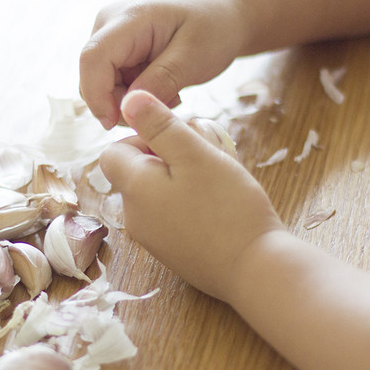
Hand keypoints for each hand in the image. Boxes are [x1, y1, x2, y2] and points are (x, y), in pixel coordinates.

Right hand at [79, 0, 245, 128]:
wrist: (221, 16)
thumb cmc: (213, 29)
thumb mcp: (194, 58)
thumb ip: (161, 81)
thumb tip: (128, 108)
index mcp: (129, 17)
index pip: (93, 58)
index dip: (96, 95)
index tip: (114, 124)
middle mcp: (109, 23)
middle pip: (93, 76)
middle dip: (120, 103)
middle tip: (168, 105)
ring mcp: (109, 36)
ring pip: (100, 86)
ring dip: (131, 102)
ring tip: (170, 94)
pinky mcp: (114, 51)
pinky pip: (111, 86)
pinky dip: (134, 97)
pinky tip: (162, 88)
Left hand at [100, 90, 283, 300]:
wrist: (255, 270)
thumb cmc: (229, 208)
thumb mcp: (196, 155)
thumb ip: (161, 125)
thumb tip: (129, 98)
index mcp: (134, 190)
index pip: (114, 152)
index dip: (143, 138)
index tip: (180, 141)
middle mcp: (135, 217)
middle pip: (137, 173)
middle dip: (169, 157)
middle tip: (207, 158)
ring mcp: (154, 240)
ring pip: (157, 194)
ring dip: (182, 179)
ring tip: (218, 181)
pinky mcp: (174, 254)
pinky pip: (171, 217)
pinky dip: (189, 204)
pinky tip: (219, 206)